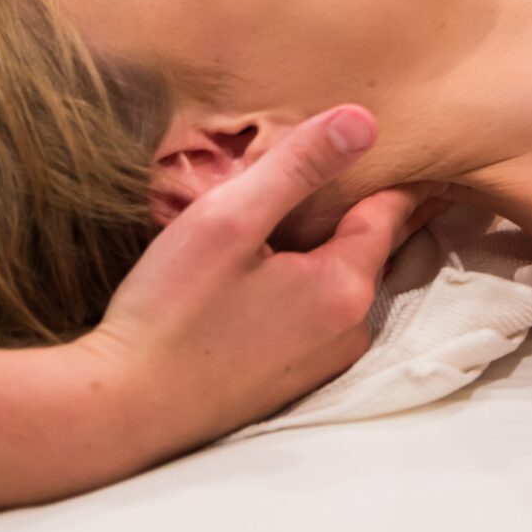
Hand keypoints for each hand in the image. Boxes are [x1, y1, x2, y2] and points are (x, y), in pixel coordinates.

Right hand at [76, 105, 444, 465]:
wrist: (122, 411)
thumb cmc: (171, 312)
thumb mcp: (230, 219)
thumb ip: (298, 167)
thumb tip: (365, 121)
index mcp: (344, 287)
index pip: (392, 209)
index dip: (392, 168)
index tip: (409, 136)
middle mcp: (349, 329)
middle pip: (370, 243)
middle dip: (363, 200)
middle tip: (362, 154)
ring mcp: (323, 359)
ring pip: (342, 275)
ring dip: (331, 239)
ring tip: (310, 196)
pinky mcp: (292, 374)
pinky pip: (318, 307)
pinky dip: (309, 273)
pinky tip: (275, 256)